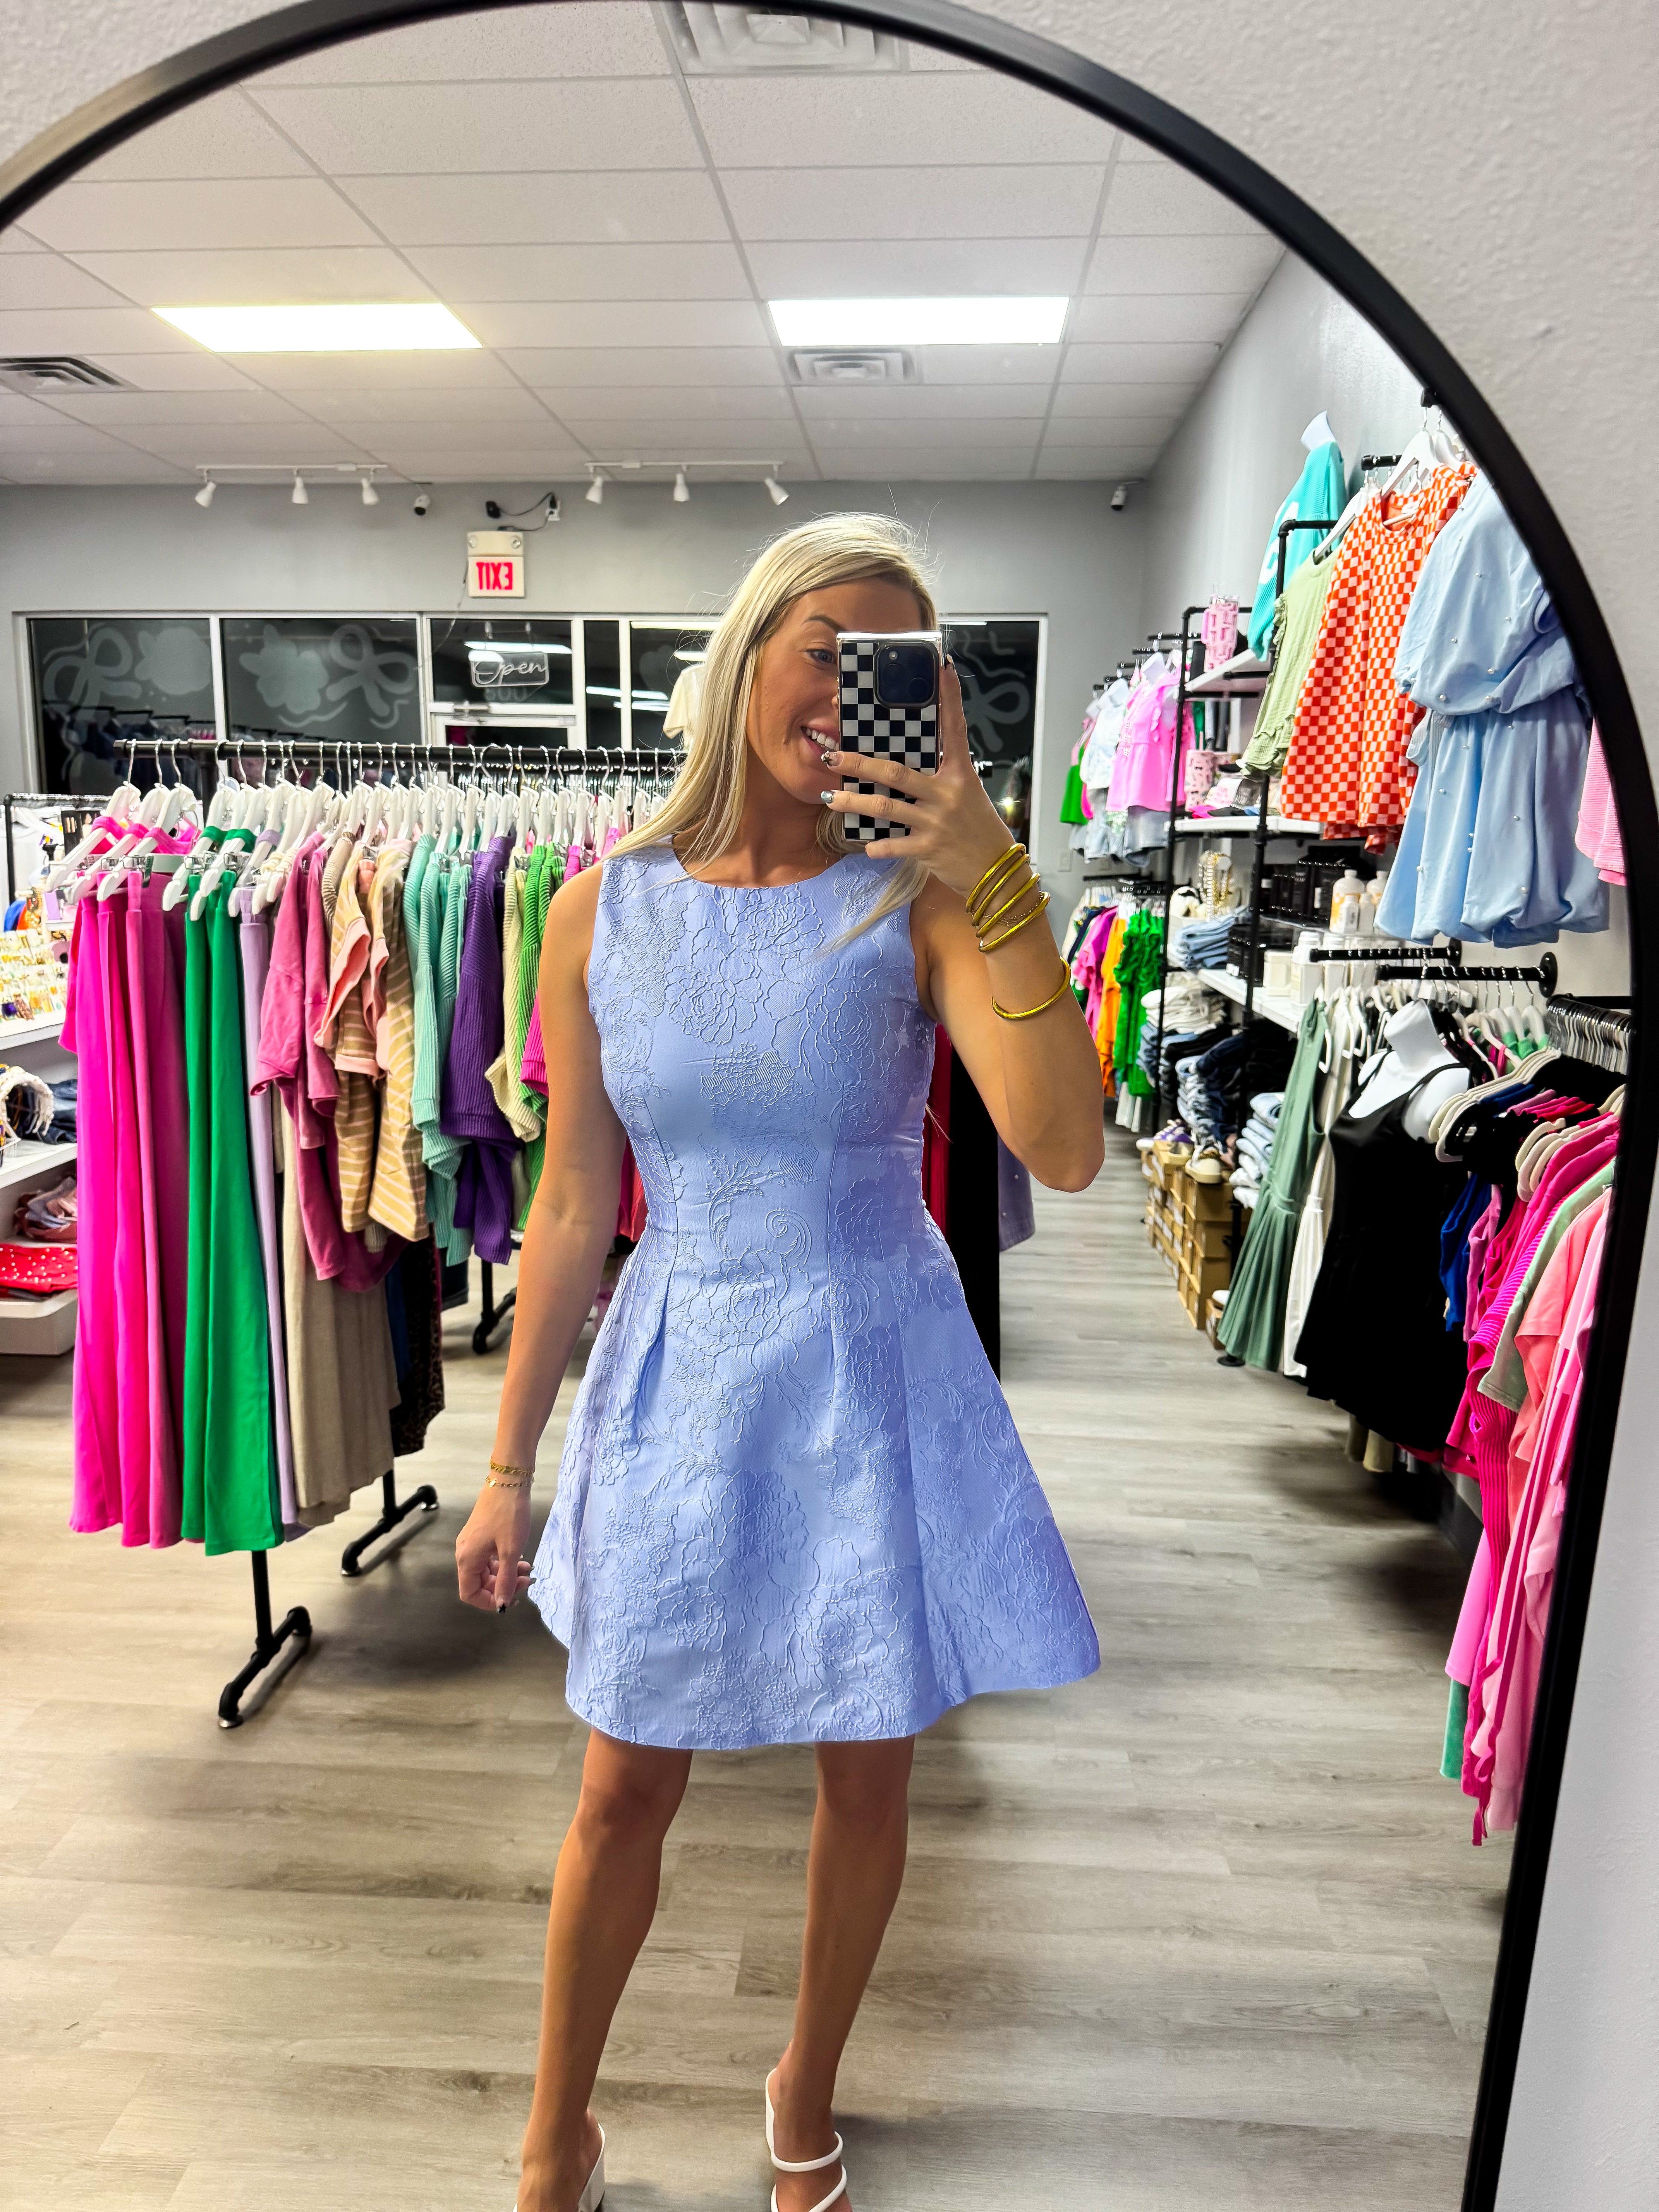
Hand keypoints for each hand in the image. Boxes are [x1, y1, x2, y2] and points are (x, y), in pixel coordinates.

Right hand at [456, 1482, 533, 1612]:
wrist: (509, 1481)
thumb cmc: (509, 1515)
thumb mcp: (511, 1551)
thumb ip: (505, 1580)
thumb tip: (501, 1604)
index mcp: (467, 1559)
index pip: (469, 1593)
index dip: (488, 1602)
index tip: (510, 1599)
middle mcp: (465, 1552)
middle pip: (479, 1582)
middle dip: (502, 1586)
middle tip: (526, 1581)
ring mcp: (472, 1542)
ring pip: (486, 1570)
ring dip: (506, 1574)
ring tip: (527, 1569)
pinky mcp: (481, 1534)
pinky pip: (489, 1557)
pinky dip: (504, 1562)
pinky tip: (520, 1559)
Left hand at [818, 660, 1015, 897]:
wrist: (996, 873)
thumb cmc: (979, 831)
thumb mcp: (968, 796)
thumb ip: (941, 780)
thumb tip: (907, 768)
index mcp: (961, 774)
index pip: (955, 729)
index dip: (950, 698)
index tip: (943, 668)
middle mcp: (947, 794)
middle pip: (897, 772)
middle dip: (861, 763)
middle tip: (834, 755)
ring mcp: (936, 821)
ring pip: (886, 807)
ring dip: (855, 802)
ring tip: (831, 798)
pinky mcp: (929, 847)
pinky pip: (895, 844)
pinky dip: (878, 845)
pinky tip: (866, 844)